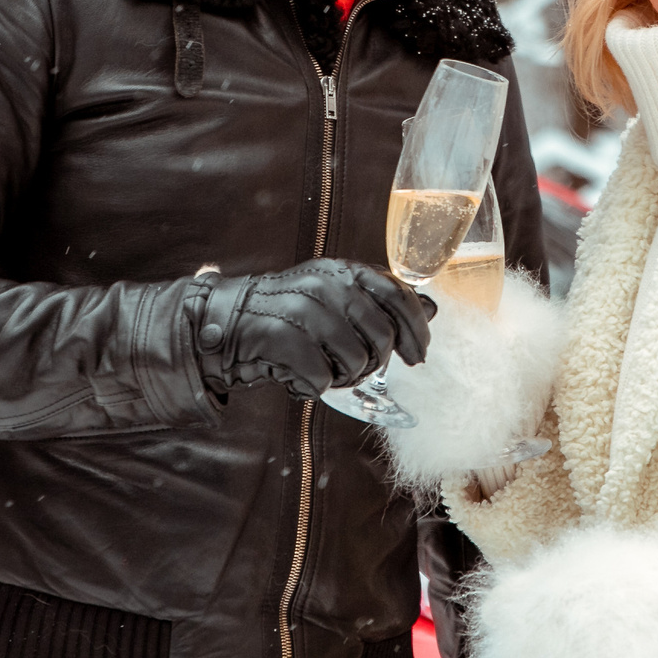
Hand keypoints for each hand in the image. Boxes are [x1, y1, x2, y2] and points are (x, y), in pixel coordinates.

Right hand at [194, 261, 431, 400]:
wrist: (225, 320)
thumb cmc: (288, 313)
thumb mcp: (336, 296)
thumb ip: (380, 301)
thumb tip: (431, 309)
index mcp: (343, 271)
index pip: (398, 295)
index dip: (416, 330)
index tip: (419, 355)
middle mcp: (326, 285)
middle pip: (382, 336)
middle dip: (375, 362)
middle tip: (355, 368)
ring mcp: (303, 310)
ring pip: (356, 361)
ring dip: (345, 377)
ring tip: (324, 370)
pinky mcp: (281, 338)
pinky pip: (322, 378)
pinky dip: (315, 387)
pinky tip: (300, 377)